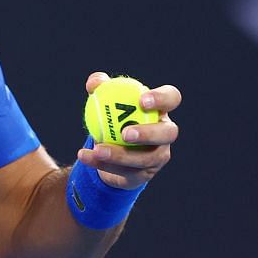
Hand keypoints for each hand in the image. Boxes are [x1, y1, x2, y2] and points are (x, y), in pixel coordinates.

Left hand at [76, 72, 180, 189]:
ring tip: (98, 149)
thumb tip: (94, 82)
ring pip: (146, 159)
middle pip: (168, 133)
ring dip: (121, 155)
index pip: (171, 98)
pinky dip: (103, 164)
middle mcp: (165, 133)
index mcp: (159, 109)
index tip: (142, 101)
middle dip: (149, 133)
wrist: (107, 151)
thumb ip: (100, 88)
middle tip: (125, 133)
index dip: (162, 98)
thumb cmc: (111, 118)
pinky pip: (126, 172)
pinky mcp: (144, 174)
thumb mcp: (105, 102)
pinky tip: (86, 156)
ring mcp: (157, 156)